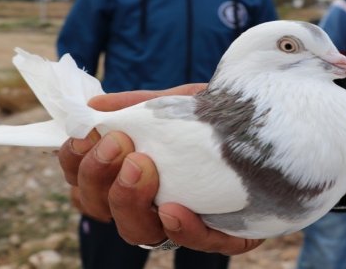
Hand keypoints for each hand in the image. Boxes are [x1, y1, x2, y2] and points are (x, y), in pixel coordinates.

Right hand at [57, 83, 262, 253]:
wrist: (271, 126)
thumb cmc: (215, 117)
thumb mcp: (175, 103)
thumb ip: (137, 106)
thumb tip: (95, 105)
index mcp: (129, 174)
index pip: (84, 181)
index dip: (74, 164)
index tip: (82, 137)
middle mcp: (147, 203)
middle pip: (100, 208)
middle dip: (98, 177)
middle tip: (117, 144)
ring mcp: (182, 222)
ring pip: (137, 231)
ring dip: (129, 201)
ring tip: (141, 167)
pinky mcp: (223, 235)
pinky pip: (198, 241)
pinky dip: (181, 229)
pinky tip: (173, 209)